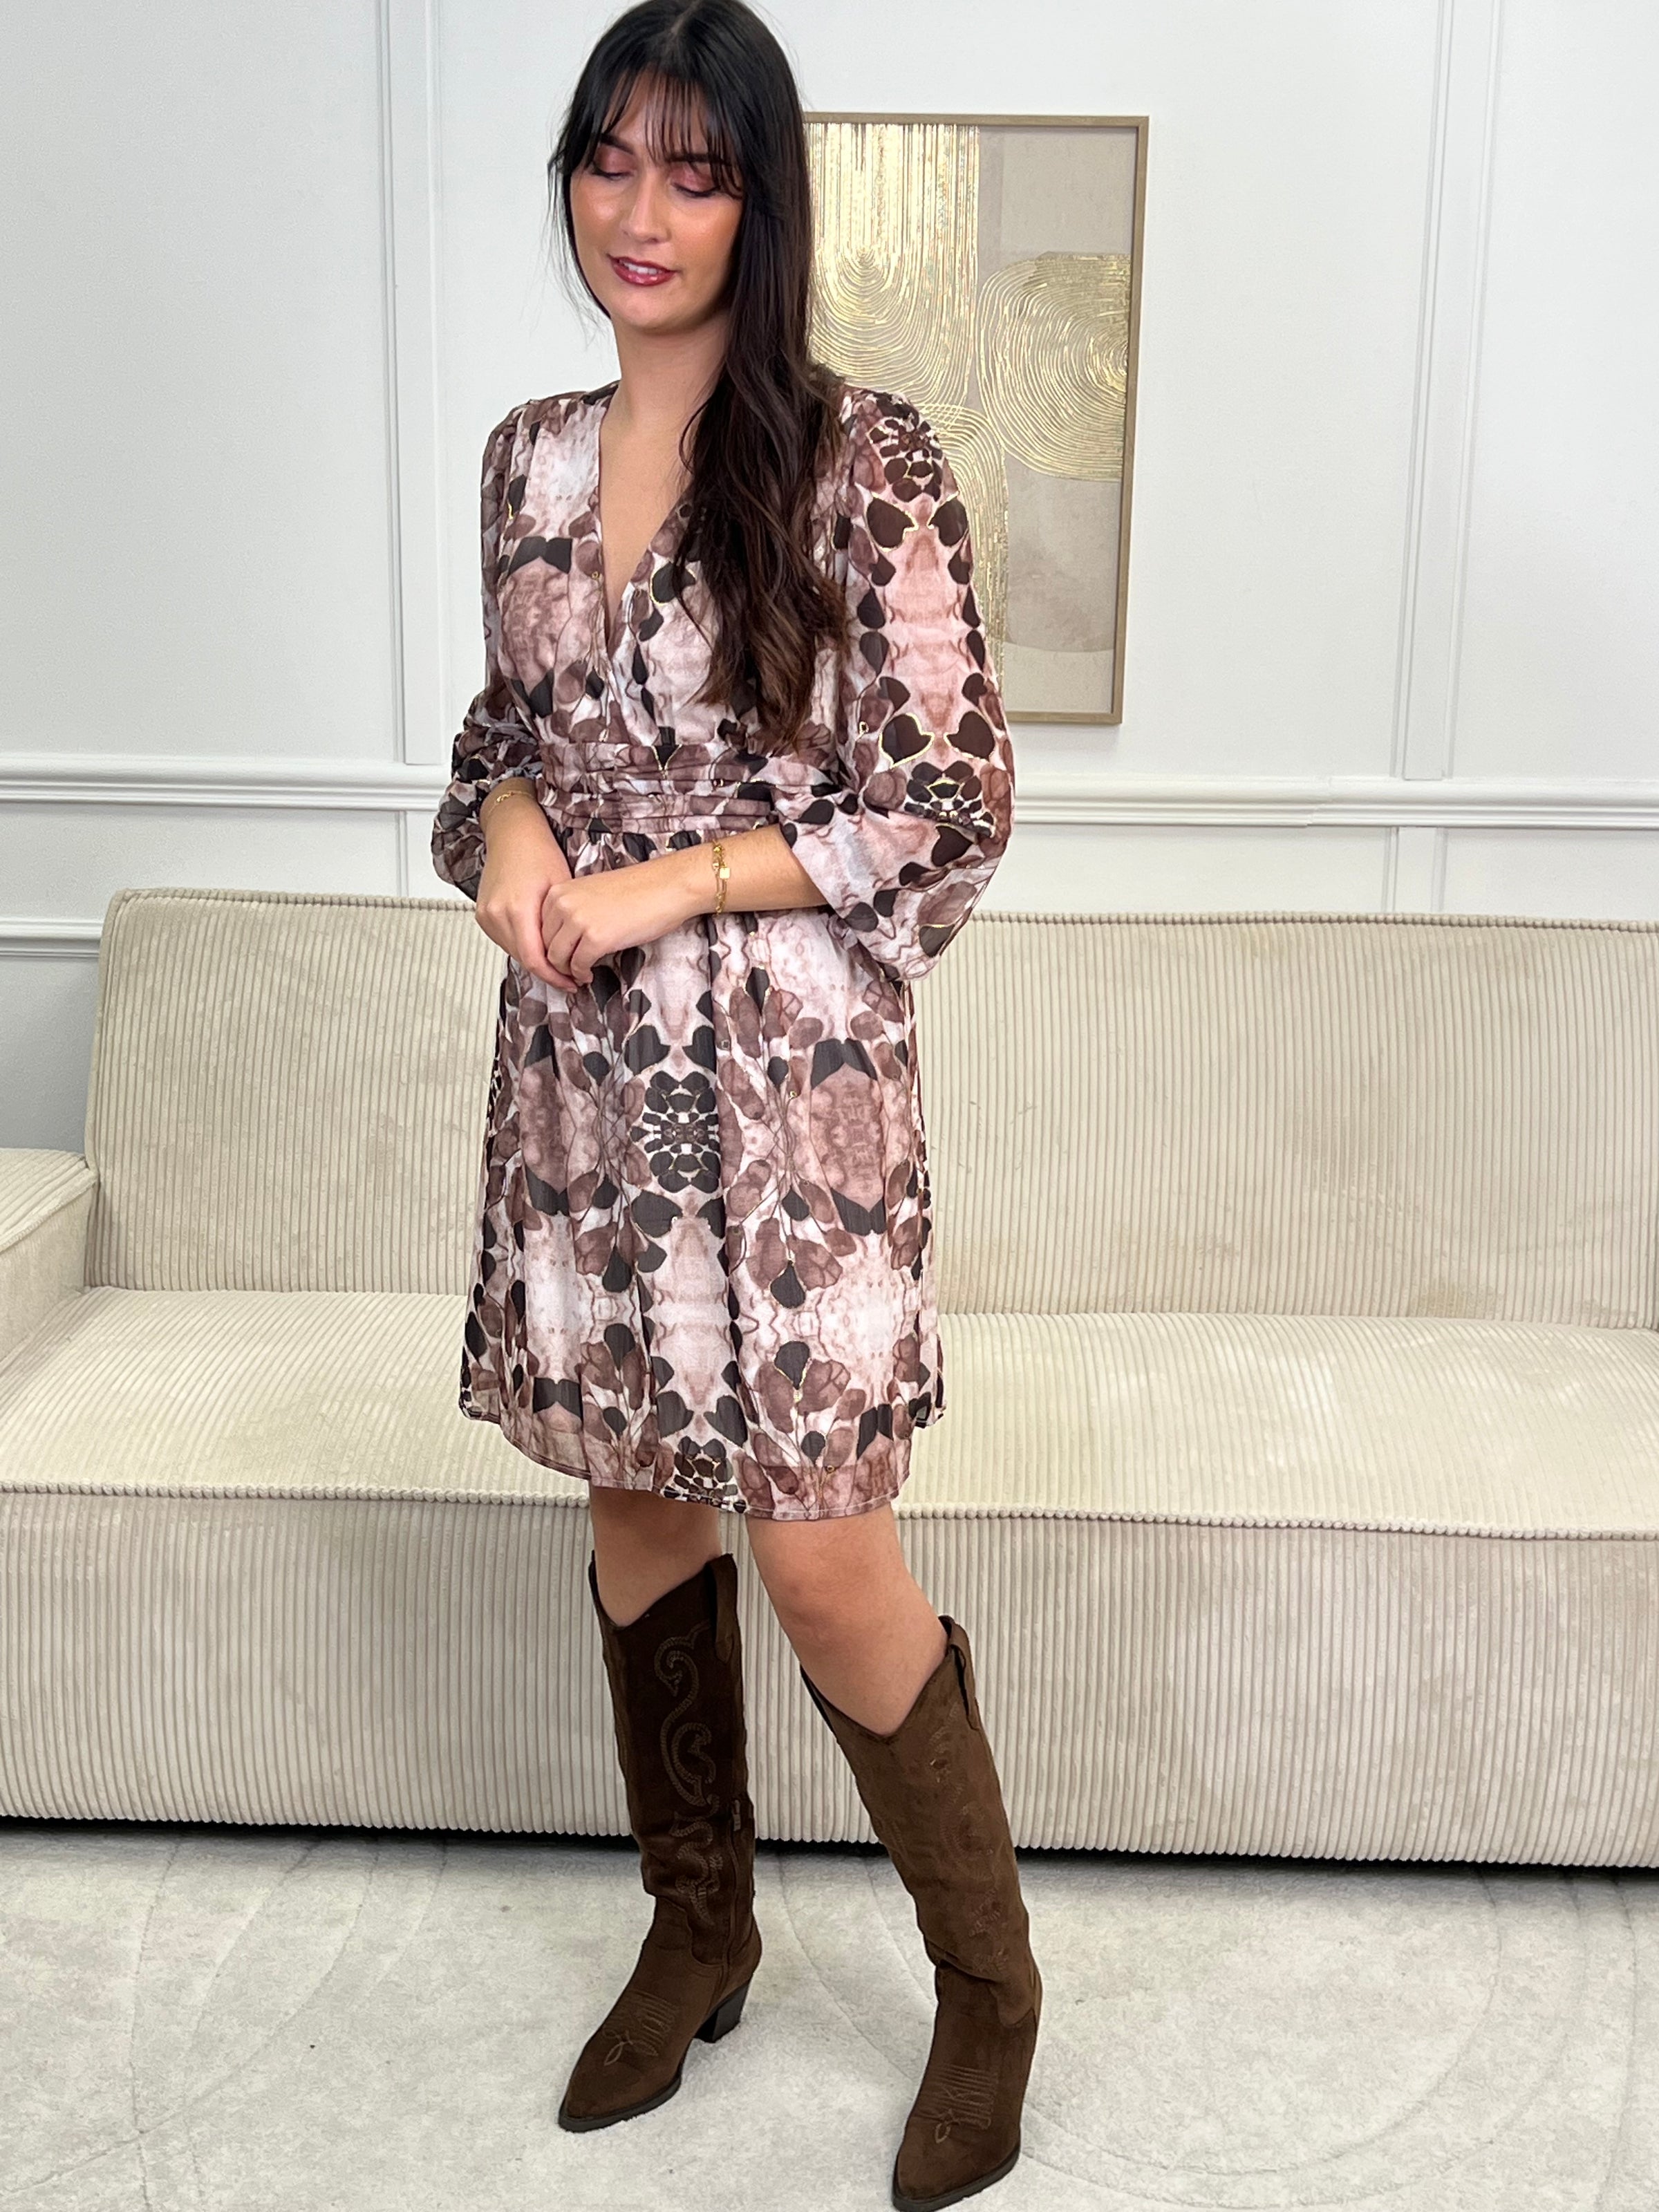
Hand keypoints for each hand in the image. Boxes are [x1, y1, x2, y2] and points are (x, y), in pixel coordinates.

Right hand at [475, 805, 583, 991]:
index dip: (555, 976)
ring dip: (534, 959)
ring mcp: (486, 915)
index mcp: (518, 909)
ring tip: (557, 960)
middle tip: (569, 976)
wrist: (513, 833)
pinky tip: (539, 942)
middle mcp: (497, 914)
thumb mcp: (561, 890)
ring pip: (513, 952)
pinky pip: (504, 940)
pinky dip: (522, 945)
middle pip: (523, 959)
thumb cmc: (540, 853)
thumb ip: (560, 927)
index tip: (571, 982)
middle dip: (548, 970)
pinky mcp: (483, 914)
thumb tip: (571, 954)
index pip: (535, 960)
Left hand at [539, 851, 703, 989]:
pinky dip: (582, 975)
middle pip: (544, 945)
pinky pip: (578, 966)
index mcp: (559, 891)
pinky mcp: (596, 938)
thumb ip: (571, 911)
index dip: (547, 947)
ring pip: (556, 958)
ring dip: (567, 972)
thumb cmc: (637, 890)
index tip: (559, 957)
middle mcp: (563, 904)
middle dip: (555, 963)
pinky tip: (589, 975)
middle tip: (568, 972)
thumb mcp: (590, 893)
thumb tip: (560, 940)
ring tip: (579, 975)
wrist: (666, 887)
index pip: (538, 928)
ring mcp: (578, 921)